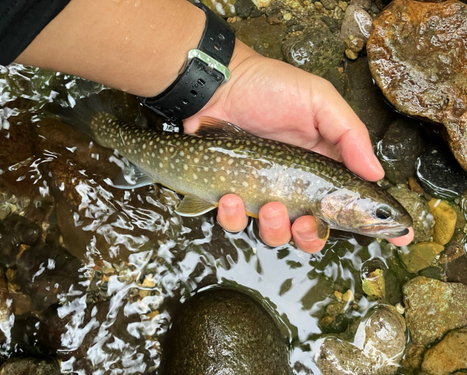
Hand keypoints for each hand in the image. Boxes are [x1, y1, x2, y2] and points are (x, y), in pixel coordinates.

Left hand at [183, 41, 413, 251]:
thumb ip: (348, 135)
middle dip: (310, 237)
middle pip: (312, 233)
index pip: (351, 202)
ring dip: (274, 228)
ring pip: (274, 235)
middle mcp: (295, 187)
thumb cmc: (271, 88)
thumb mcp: (319, 101)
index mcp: (322, 168)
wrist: (220, 84)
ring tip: (268, 206)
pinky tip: (230, 195)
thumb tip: (376, 174)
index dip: (375, 224)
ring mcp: (262, 194)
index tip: (402, 238)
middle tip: (305, 221)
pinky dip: (233, 217)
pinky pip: (235, 223)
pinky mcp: (231, 196)